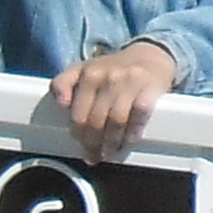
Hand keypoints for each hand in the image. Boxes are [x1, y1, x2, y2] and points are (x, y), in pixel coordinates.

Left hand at [46, 39, 178, 163]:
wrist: (150, 57)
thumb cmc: (112, 69)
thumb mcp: (82, 69)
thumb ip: (63, 83)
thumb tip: (61, 103)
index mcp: (88, 73)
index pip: (79, 114)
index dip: (78, 135)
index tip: (81, 145)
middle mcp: (109, 76)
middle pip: (96, 120)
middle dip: (94, 143)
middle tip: (94, 155)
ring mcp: (131, 81)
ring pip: (117, 120)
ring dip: (112, 142)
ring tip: (109, 153)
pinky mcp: (151, 87)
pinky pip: (140, 114)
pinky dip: (134, 130)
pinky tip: (130, 139)